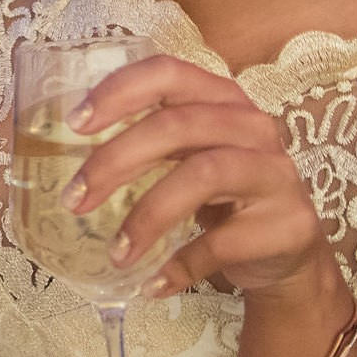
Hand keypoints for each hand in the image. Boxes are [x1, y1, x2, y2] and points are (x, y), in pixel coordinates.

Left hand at [65, 53, 334, 303]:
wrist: (288, 254)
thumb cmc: (223, 192)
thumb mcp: (189, 153)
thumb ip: (147, 136)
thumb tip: (67, 145)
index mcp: (220, 97)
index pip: (167, 73)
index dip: (118, 91)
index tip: (75, 123)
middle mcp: (252, 125)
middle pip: (175, 127)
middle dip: (115, 161)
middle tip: (74, 199)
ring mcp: (275, 173)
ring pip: (200, 176)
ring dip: (146, 217)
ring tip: (116, 252)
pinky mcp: (287, 225)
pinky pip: (222, 242)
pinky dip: (180, 266)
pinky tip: (152, 284)